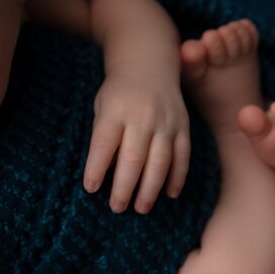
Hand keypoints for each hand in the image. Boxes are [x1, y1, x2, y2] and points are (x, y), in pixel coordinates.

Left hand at [83, 64, 190, 213]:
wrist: (148, 65)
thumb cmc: (118, 93)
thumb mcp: (102, 107)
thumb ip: (104, 137)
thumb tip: (104, 176)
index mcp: (116, 110)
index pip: (104, 144)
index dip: (96, 168)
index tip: (91, 189)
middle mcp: (143, 116)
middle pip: (133, 158)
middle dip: (124, 187)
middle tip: (117, 207)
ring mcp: (166, 122)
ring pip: (160, 161)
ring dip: (150, 188)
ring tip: (141, 208)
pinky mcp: (183, 126)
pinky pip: (183, 156)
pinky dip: (177, 177)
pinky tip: (169, 194)